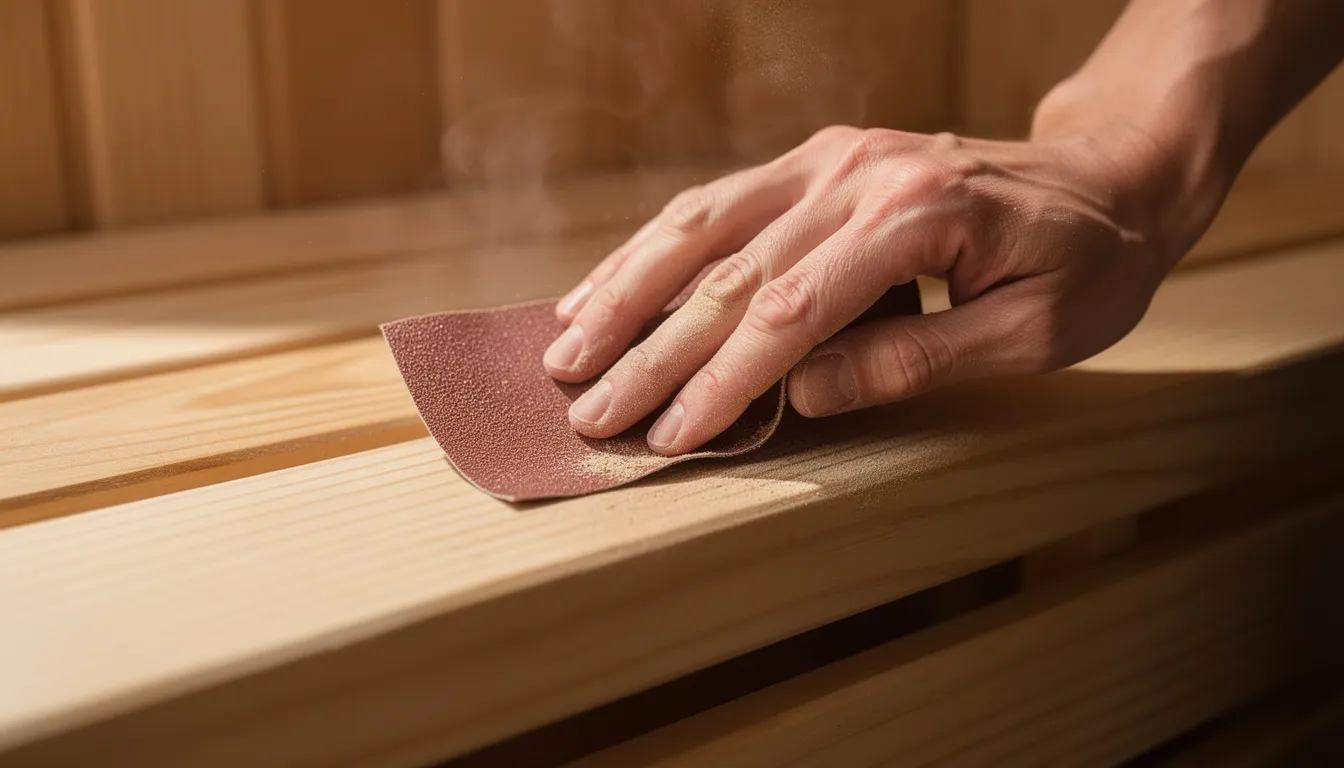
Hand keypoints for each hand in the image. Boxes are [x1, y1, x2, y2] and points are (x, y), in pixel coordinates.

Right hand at [543, 125, 1180, 455]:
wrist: (1112, 177)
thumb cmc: (1086, 263)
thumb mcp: (1033, 333)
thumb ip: (915, 359)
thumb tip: (802, 393)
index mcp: (914, 215)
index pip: (790, 311)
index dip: (721, 379)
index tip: (669, 436)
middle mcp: (856, 174)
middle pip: (729, 270)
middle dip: (649, 348)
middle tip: (587, 410)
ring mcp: (830, 159)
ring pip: (702, 223)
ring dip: (626, 287)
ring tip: (564, 346)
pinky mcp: (817, 159)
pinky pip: (718, 201)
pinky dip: (655, 246)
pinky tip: (609, 283)